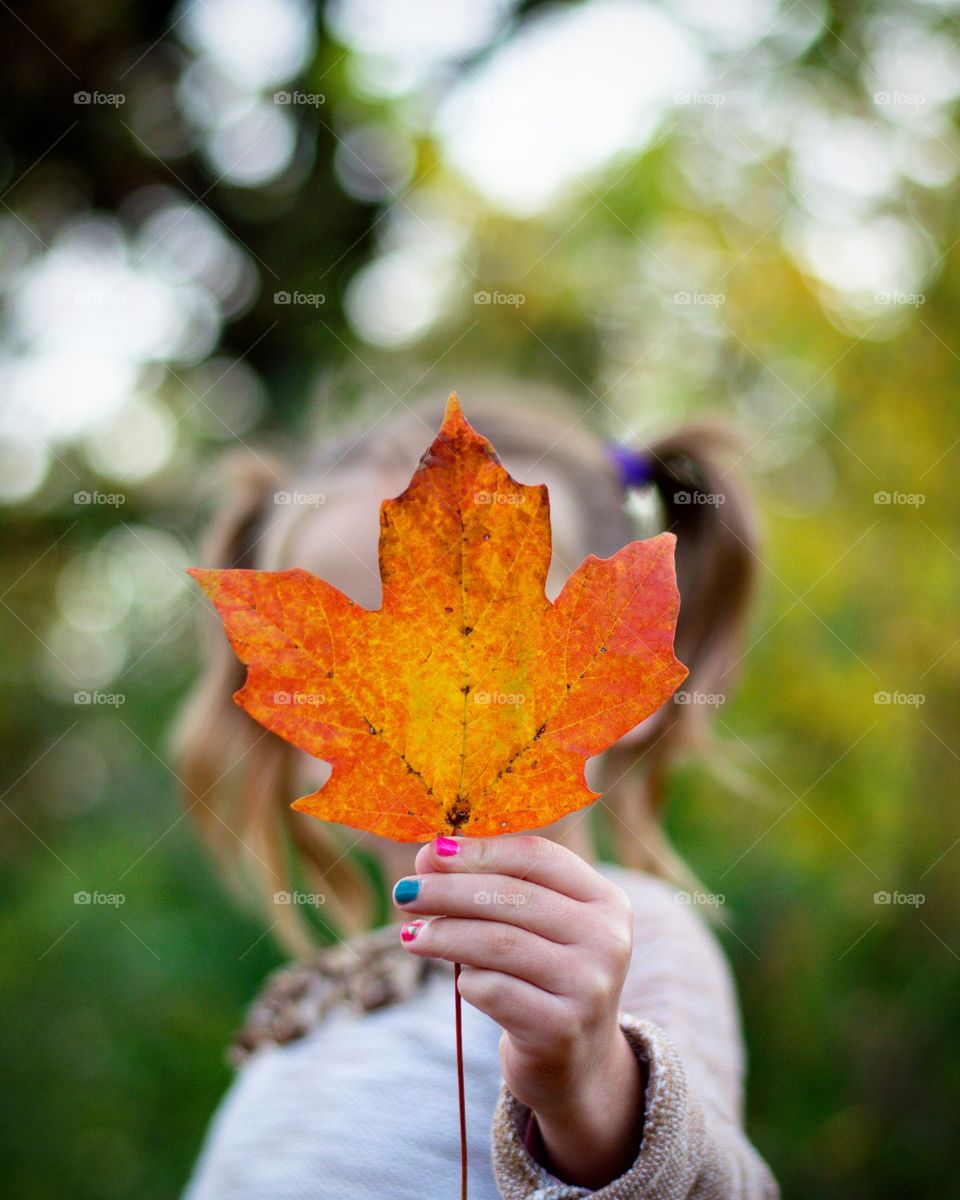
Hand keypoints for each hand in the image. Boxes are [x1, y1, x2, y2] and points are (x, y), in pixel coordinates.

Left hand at [392, 834, 646, 1187]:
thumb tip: (428, 857)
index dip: (480, 850)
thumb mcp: (537, 926)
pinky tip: (459, 980)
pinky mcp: (561, 1030)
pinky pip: (494, 989)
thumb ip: (493, 886)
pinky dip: (466, 980)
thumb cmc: (544, 976)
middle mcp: (607, 940)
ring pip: (497, 942)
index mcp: (606, 901)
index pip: (538, 856)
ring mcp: (588, 987)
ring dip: (444, 934)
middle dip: (448, 890)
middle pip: (511, 896)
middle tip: (405, 891)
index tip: (432, 851)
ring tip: (411, 935)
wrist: (577, 1063)